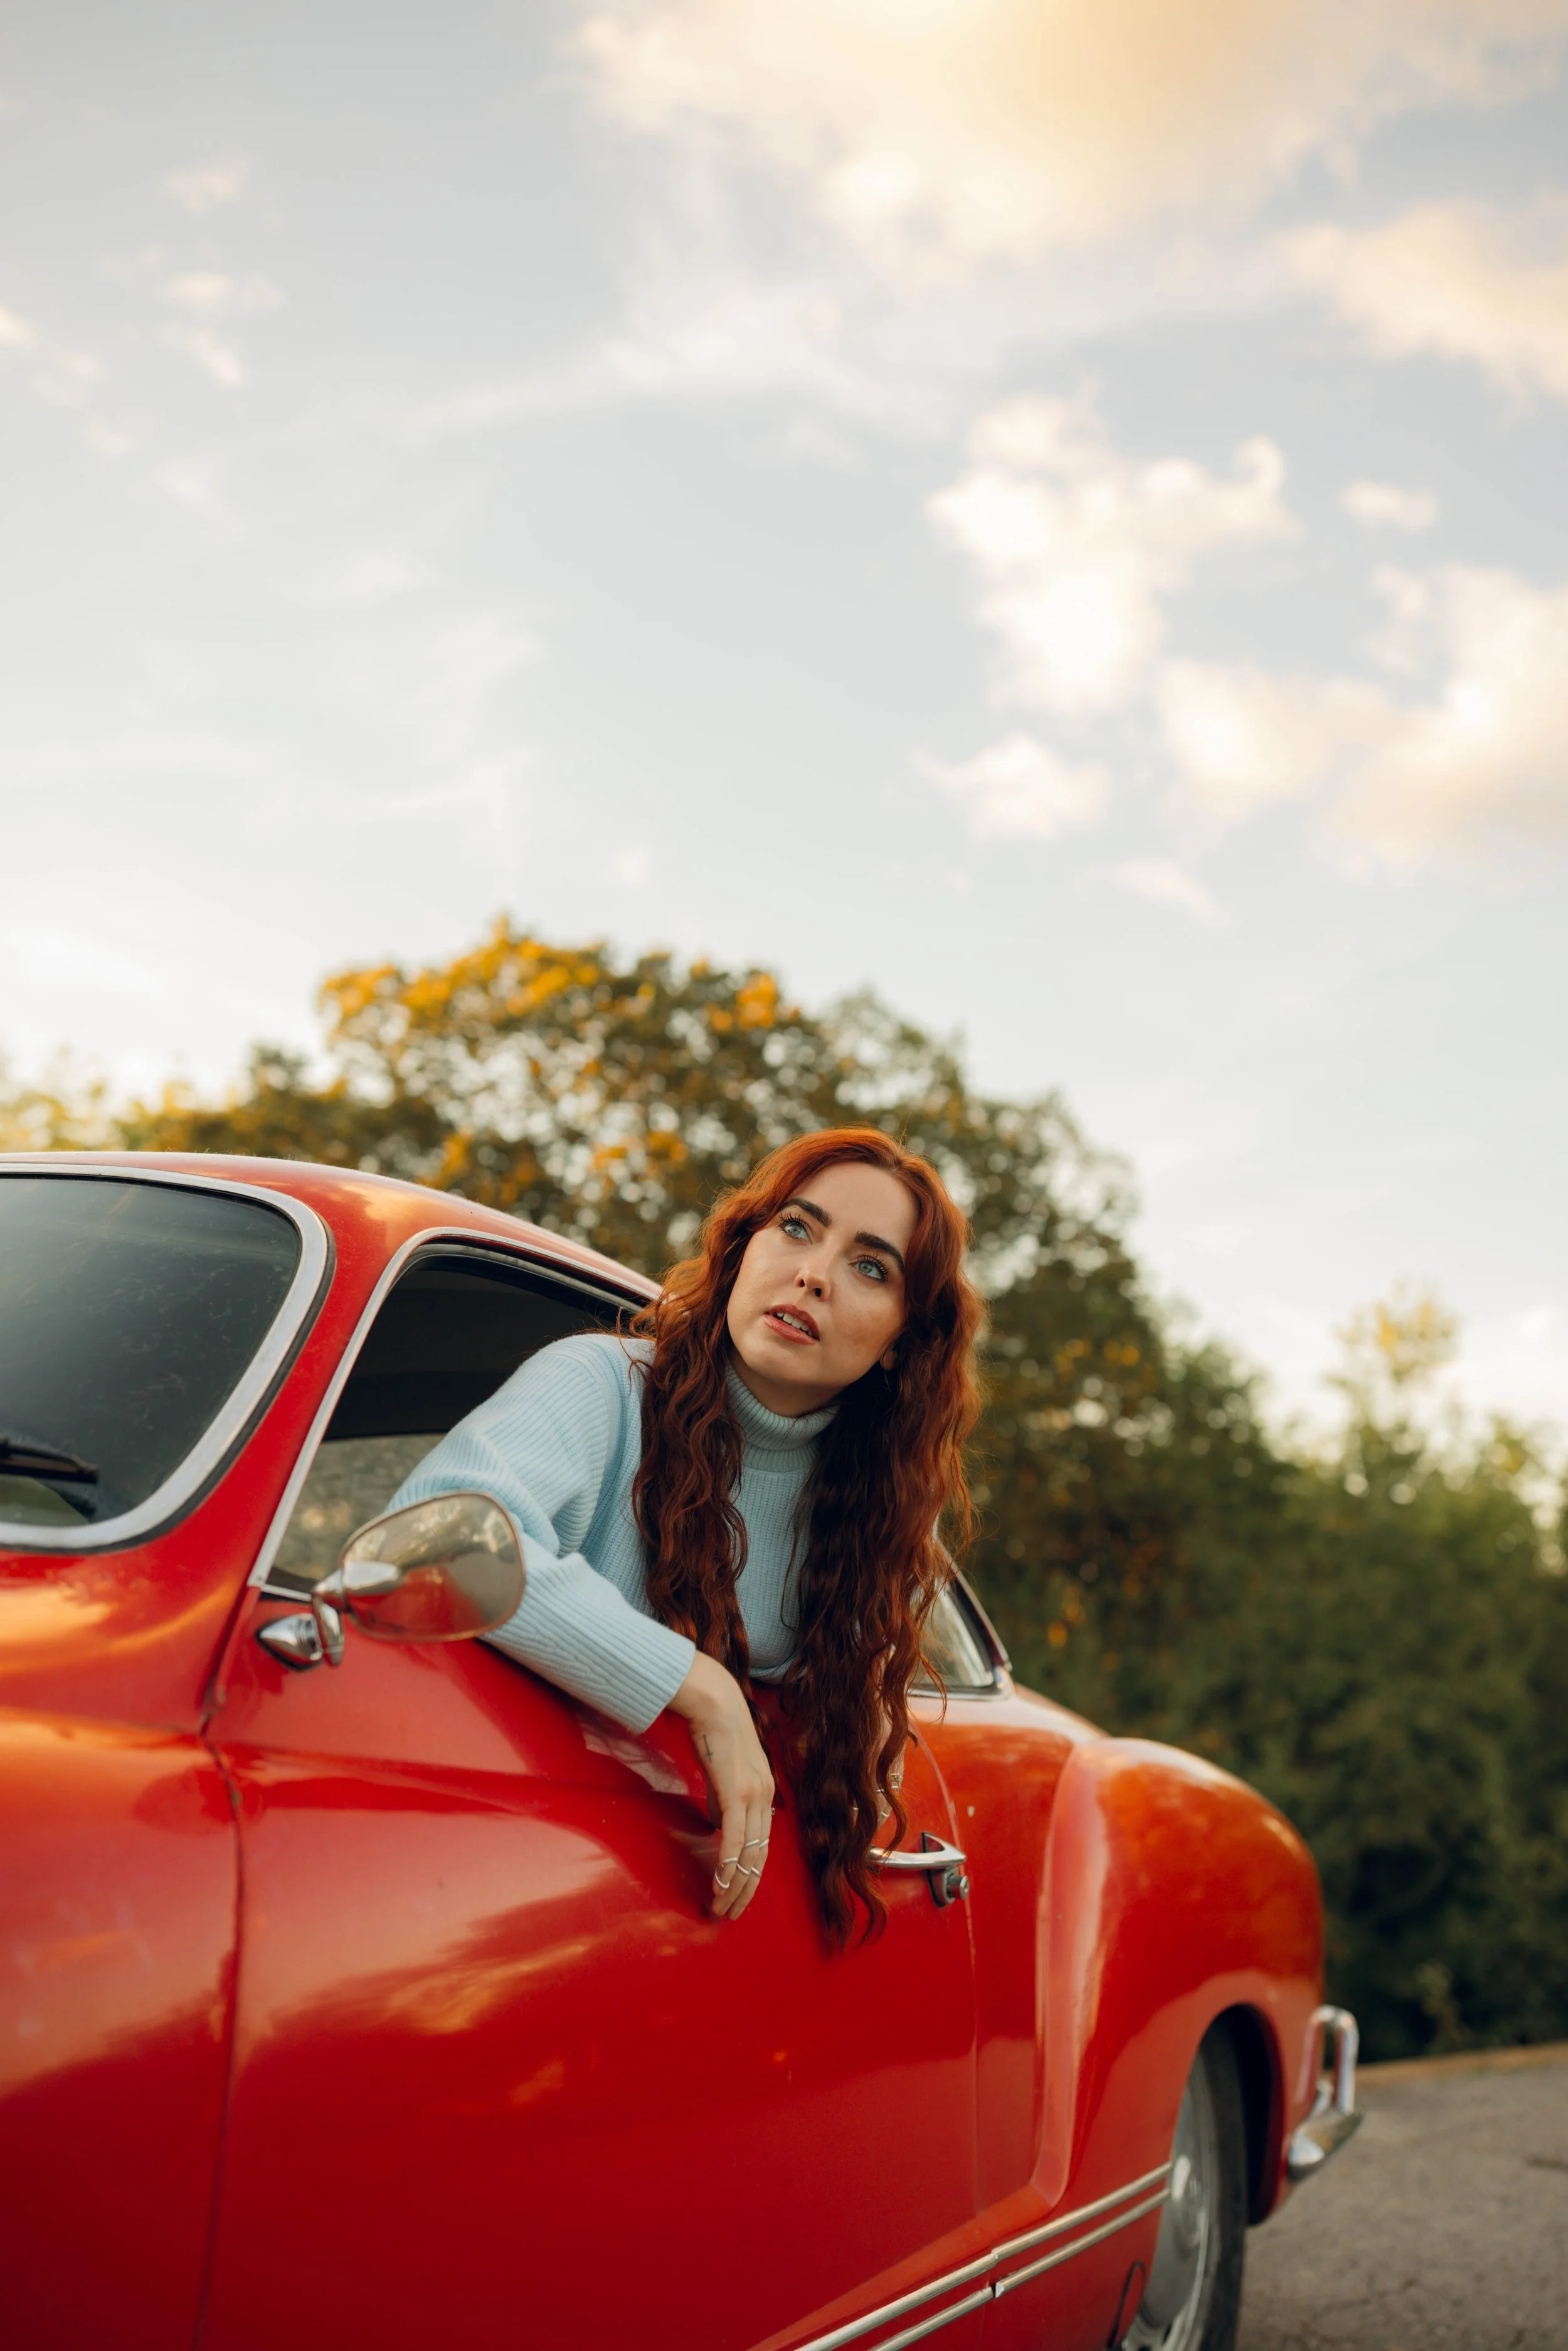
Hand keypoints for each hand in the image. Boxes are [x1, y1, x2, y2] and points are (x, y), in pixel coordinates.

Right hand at [668, 1651, 774, 1920]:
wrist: (714, 1702)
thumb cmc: (715, 1733)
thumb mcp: (724, 1773)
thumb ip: (723, 1801)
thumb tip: (717, 1827)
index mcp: (765, 1793)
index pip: (761, 1846)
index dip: (750, 1875)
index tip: (737, 1896)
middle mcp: (766, 1797)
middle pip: (760, 1858)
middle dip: (745, 1891)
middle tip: (730, 1914)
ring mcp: (754, 1795)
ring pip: (749, 1854)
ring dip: (735, 1886)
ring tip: (721, 1907)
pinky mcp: (737, 1792)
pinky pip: (734, 1839)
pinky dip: (728, 1866)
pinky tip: (720, 1884)